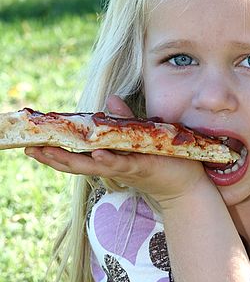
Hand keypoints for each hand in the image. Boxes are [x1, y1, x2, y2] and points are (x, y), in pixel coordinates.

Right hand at [24, 95, 211, 205]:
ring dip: (70, 161)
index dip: (56, 149)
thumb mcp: (140, 135)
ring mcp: (125, 168)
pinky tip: (95, 155)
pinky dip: (108, 161)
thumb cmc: (164, 158)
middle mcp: (112, 164)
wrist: (188, 181)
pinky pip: (121, 164)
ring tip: (47, 153)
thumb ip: (123, 121)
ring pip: (92, 166)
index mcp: (109, 156)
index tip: (33, 142)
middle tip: (29, 150)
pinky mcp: (141, 168)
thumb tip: (109, 100)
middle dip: (52, 157)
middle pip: (76, 163)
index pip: (77, 153)